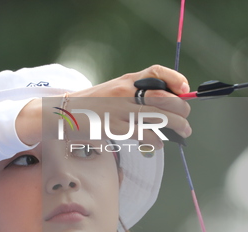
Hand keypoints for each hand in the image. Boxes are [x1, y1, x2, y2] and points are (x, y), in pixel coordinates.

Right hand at [17, 65, 191, 147]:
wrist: (61, 115)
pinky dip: (157, 141)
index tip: (185, 90)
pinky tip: (159, 144)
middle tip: (186, 120)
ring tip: (183, 132)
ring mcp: (119, 110)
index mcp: (125, 80)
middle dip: (182, 110)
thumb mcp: (112, 91)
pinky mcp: (114, 128)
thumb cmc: (90, 106)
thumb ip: (134, 94)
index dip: (176, 80)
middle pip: (164, 97)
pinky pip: (144, 134)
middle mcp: (124, 92)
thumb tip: (165, 104)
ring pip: (159, 117)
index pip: (156, 71)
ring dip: (177, 127)